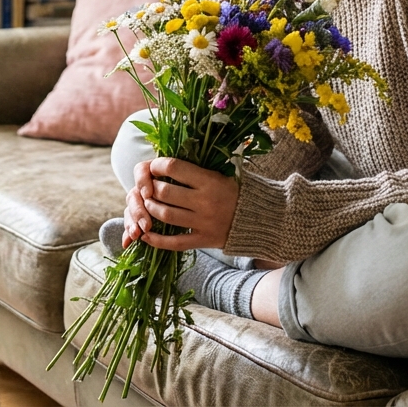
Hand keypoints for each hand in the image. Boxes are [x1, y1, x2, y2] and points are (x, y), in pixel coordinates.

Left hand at [122, 157, 238, 251]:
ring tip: (149, 204)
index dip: (157, 166)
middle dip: (150, 188)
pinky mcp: (204, 240)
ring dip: (150, 209)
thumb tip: (164, 165)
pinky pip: (174, 242)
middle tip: (149, 187)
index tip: (154, 167)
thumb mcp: (220, 174)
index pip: (174, 167)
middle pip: (164, 192)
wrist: (261, 218)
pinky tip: (146, 235)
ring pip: (165, 215)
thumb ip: (195, 170)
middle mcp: (205, 201)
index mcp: (209, 180)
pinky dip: (156, 240)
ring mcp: (203, 222)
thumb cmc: (236, 192)